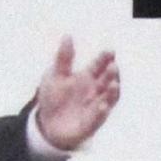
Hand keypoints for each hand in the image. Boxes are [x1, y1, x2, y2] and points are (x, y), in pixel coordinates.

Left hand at [34, 36, 120, 150]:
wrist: (47, 124)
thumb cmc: (54, 98)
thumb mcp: (55, 75)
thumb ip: (63, 58)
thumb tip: (67, 36)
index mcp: (87, 77)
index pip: (99, 65)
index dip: (105, 58)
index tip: (110, 51)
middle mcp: (95, 91)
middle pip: (107, 80)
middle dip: (111, 74)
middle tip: (113, 66)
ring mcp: (95, 107)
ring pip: (109, 99)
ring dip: (113, 92)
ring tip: (114, 84)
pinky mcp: (90, 124)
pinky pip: (98, 118)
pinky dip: (101, 112)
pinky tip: (102, 106)